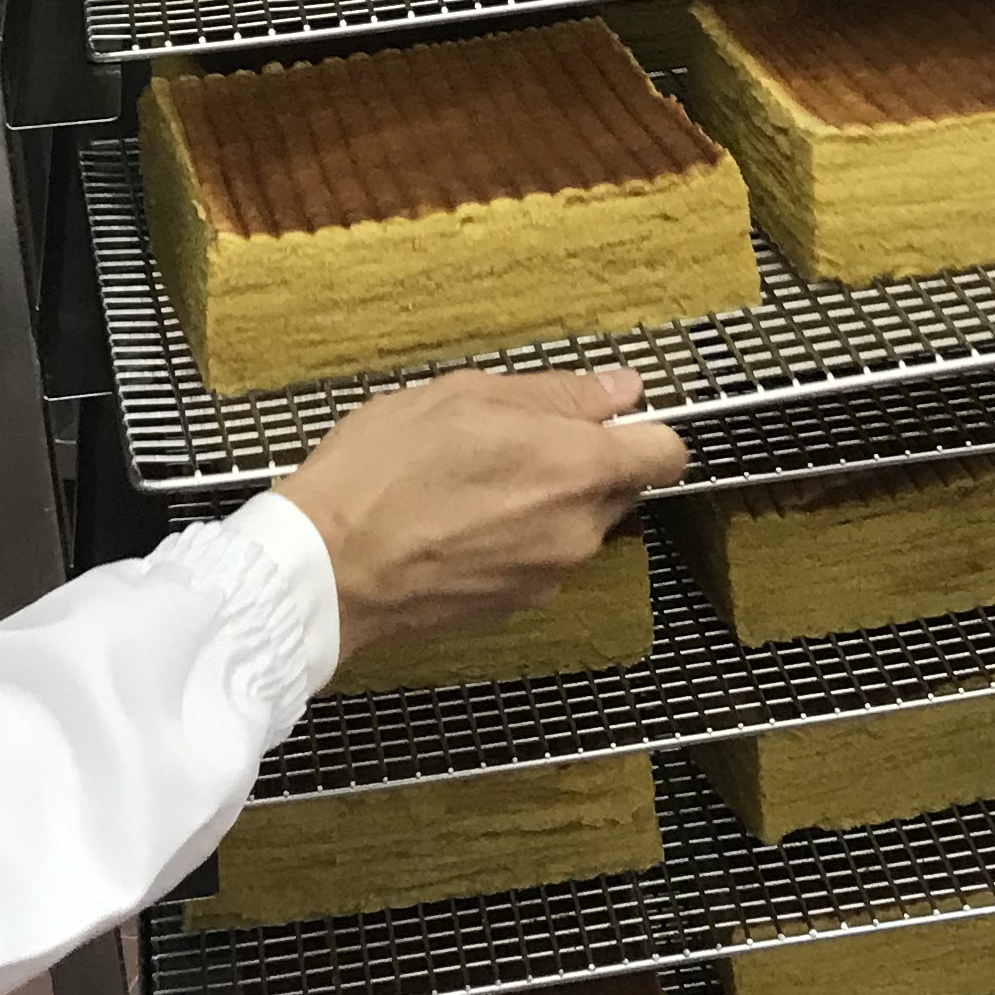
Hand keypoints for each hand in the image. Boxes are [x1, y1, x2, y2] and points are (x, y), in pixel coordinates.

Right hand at [280, 366, 690, 661]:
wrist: (327, 567)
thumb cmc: (384, 470)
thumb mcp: (465, 396)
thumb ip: (557, 394)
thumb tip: (621, 388)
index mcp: (577, 467)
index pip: (666, 453)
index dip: (642, 430)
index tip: (606, 418)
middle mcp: (578, 530)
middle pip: (618, 489)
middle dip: (583, 463)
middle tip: (511, 442)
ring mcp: (548, 576)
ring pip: (575, 526)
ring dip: (544, 503)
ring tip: (471, 483)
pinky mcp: (514, 606)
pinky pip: (538, 561)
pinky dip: (513, 540)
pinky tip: (457, 523)